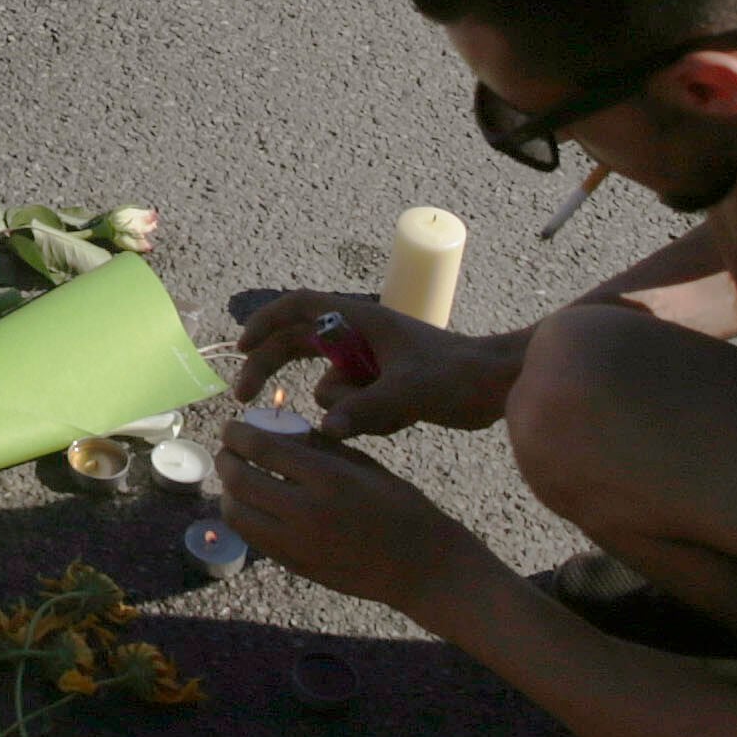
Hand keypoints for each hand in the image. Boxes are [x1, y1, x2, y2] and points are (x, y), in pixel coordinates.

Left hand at [216, 421, 470, 612]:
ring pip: (236, 513)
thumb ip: (318, 447)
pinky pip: (252, 537)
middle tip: (228, 450)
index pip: (261, 448)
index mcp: (327, 479)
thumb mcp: (363, 465)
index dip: (236, 433)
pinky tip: (254, 505)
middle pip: (238, 480)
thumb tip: (276, 428)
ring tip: (237, 478)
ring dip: (227, 490)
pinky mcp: (294, 566)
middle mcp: (305, 512)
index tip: (230, 426)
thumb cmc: (399, 506)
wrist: (420, 566)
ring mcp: (296, 544)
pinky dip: (243, 515)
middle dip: (225, 459)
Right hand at [225, 287, 519, 439]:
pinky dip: (365, 418)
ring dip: (346, 407)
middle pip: (295, 345)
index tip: (240, 348)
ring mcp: (367, 361)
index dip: (264, 321)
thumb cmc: (458, 376)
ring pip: (327, 387)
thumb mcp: (411, 392)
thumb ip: (366, 409)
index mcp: (361, 319)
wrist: (496, 387)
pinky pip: (349, 405)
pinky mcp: (378, 384)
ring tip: (390, 415)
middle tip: (246, 399)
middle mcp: (358, 336)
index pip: (299, 307)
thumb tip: (323, 429)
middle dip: (270, 368)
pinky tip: (400, 421)